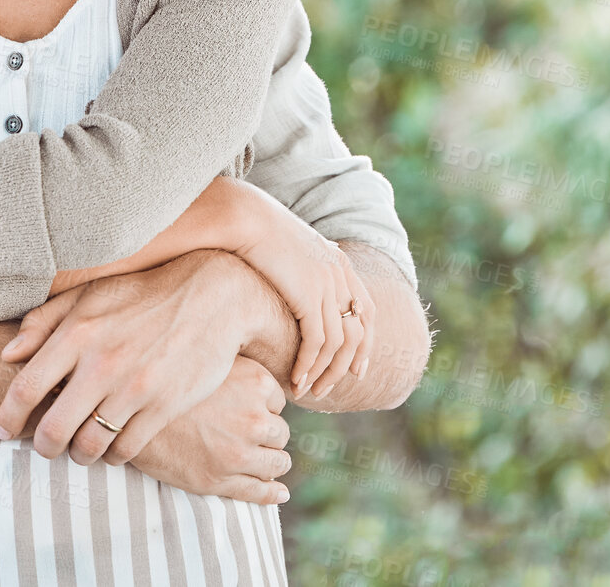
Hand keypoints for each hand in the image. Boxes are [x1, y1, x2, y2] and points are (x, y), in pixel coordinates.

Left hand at [0, 250, 248, 464]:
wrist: (210, 297)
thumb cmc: (142, 295)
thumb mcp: (88, 295)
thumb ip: (42, 322)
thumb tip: (7, 354)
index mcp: (77, 333)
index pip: (26, 388)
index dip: (7, 417)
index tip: (2, 430)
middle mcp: (101, 364)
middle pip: (53, 430)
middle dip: (42, 447)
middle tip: (45, 448)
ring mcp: (134, 388)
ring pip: (89, 446)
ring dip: (79, 454)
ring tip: (80, 449)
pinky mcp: (164, 406)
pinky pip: (126, 450)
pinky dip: (113, 456)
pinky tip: (113, 446)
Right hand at [127, 356, 290, 505]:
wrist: (124, 415)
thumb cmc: (163, 383)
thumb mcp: (205, 363)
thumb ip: (236, 368)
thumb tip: (260, 379)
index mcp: (254, 383)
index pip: (278, 401)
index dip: (263, 407)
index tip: (247, 409)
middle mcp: (253, 418)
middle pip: (281, 432)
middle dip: (268, 434)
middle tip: (247, 433)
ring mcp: (240, 452)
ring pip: (278, 462)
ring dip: (271, 461)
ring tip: (257, 459)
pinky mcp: (223, 480)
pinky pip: (262, 492)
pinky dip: (273, 493)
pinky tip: (278, 492)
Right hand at [229, 182, 375, 401]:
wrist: (242, 217)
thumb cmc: (252, 229)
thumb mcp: (287, 246)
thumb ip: (299, 263)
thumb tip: (294, 276)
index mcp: (338, 261)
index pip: (367, 310)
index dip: (366, 343)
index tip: (357, 369)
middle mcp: (339, 274)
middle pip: (358, 332)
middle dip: (346, 367)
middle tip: (329, 389)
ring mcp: (327, 285)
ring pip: (338, 344)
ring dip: (325, 373)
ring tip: (307, 392)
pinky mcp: (308, 295)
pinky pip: (317, 342)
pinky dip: (308, 365)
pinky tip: (295, 379)